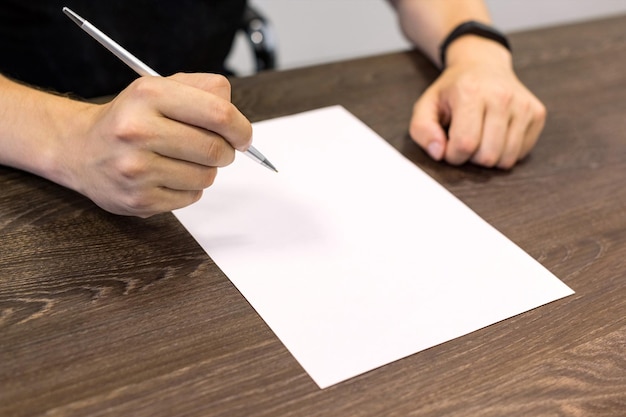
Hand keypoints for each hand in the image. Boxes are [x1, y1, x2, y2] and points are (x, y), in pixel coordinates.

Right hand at [60, 73, 251, 216]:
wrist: (80, 150)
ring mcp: (136, 169)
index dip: (241, 128)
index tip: (243, 136)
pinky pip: (191, 197)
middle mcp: (138, 130)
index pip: (219, 113)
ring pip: (206, 176)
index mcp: (149, 95)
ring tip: (184, 160)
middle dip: (226, 151)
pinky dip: (190, 188)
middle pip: (215, 149)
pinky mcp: (139, 200)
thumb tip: (238, 122)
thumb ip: (205, 91)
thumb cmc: (131, 118)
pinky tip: (169, 176)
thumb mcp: (161, 87)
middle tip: (218, 149)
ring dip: (206, 170)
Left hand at [409, 37, 545, 168]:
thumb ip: (422, 131)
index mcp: (470, 92)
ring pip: (506, 159)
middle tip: (465, 140)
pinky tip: (496, 135)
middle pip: (487, 155)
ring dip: (488, 157)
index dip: (452, 155)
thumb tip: (439, 153)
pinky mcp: (537, 113)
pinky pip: (520, 154)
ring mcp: (524, 104)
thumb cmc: (452, 90)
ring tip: (480, 138)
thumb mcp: (426, 105)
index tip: (448, 144)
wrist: (482, 65)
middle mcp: (501, 96)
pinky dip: (505, 152)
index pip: (464, 144)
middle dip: (470, 158)